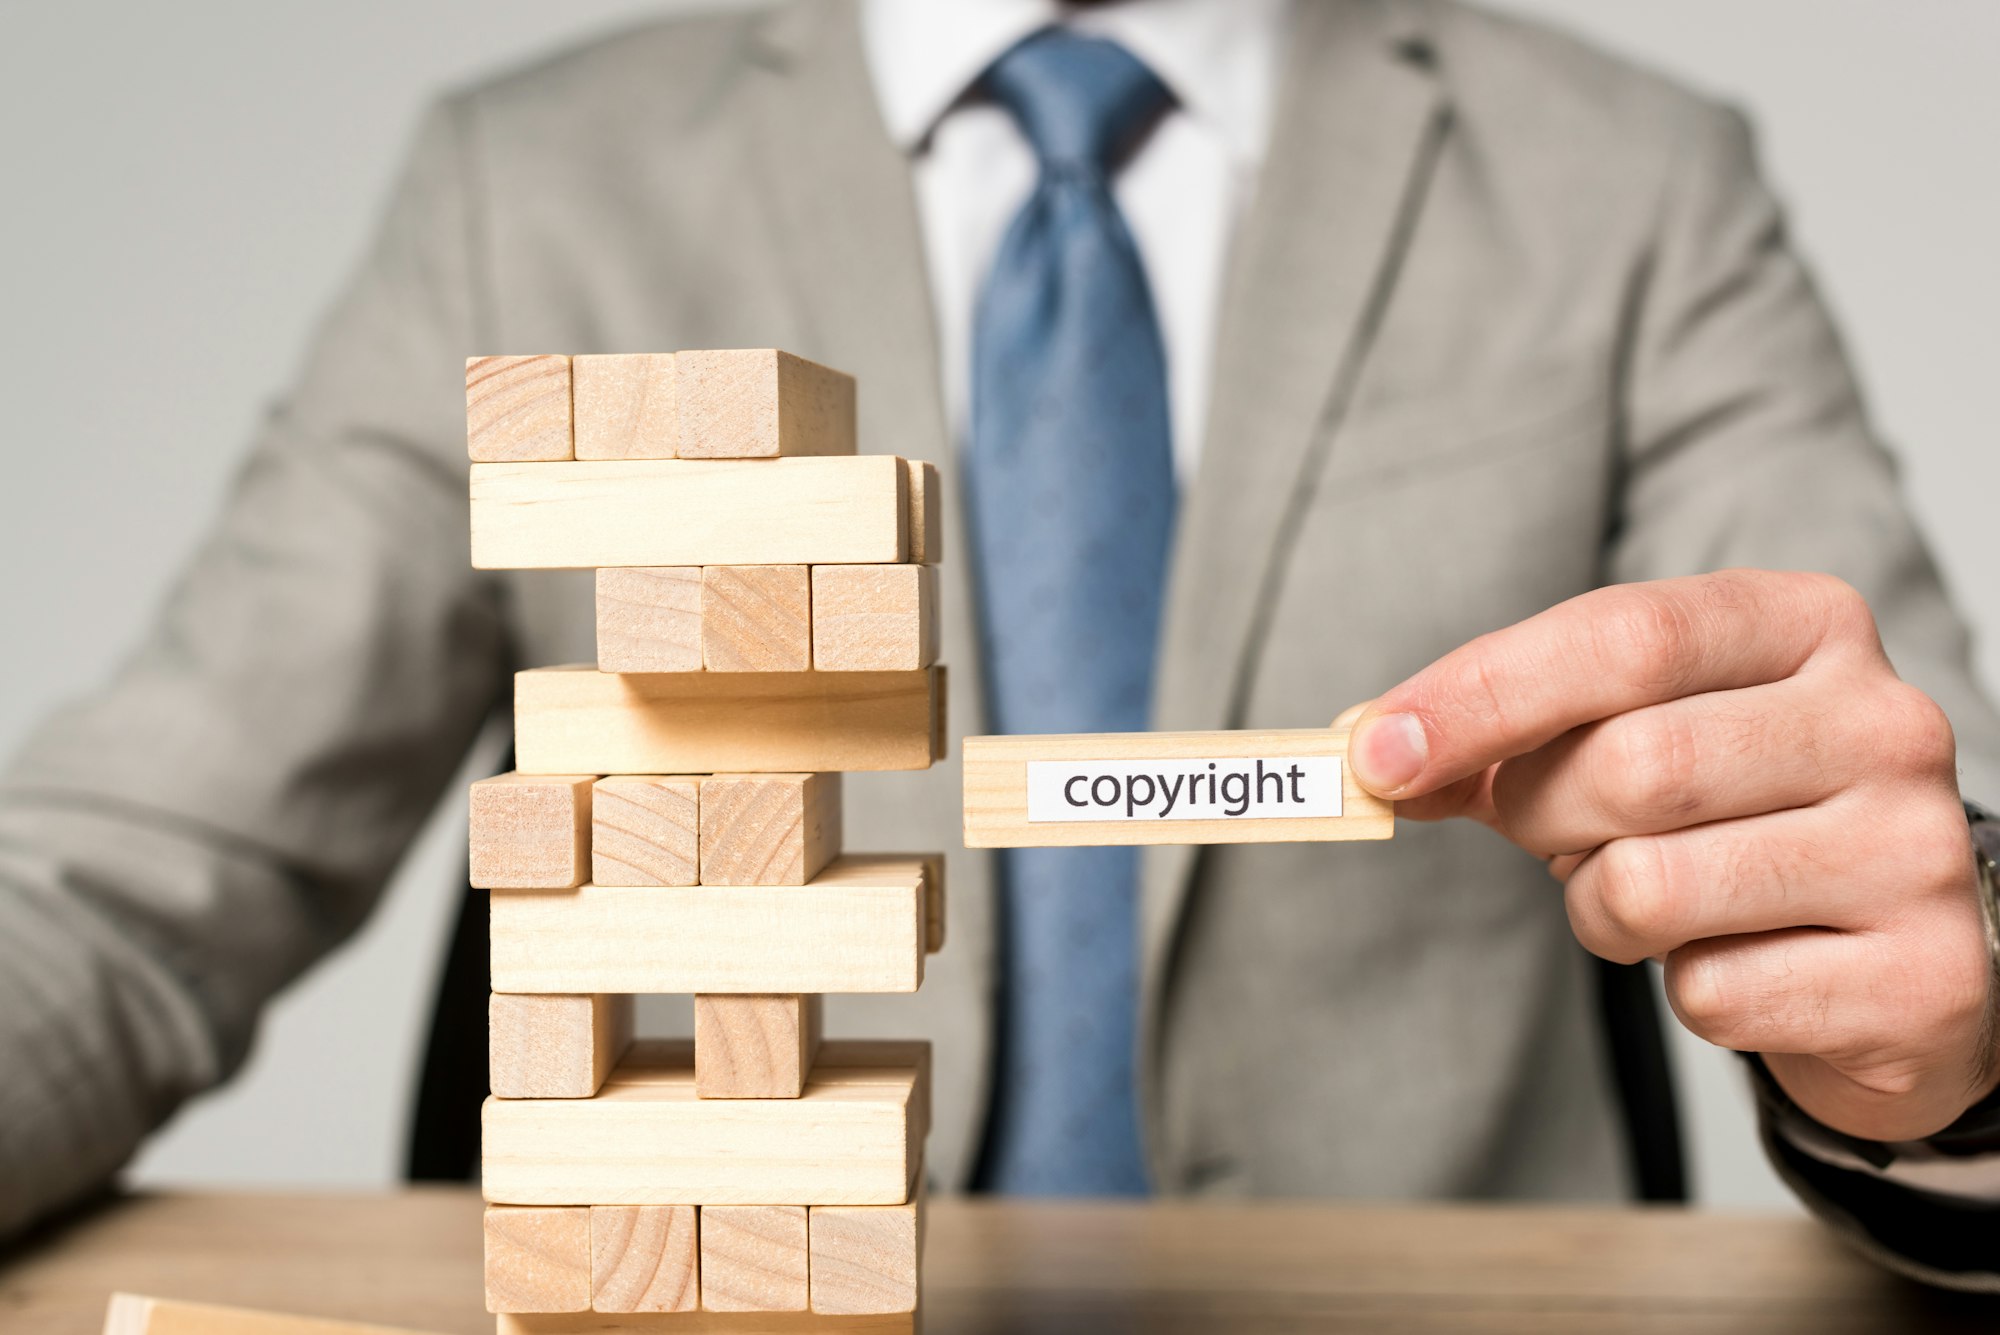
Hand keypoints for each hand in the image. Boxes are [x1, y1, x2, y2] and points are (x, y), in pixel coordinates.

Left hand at [1345, 570, 1997, 1141]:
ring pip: (1653, 886)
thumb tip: (1373, 747)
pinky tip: (1743, 960)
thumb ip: (1506, 731)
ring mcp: (1913, 852)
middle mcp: (1882, 722)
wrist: (1890, 951)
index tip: (1376, 750)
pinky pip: (1711, 993)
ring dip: (1605, 909)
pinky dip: (1685, 989)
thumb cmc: (1733, 820)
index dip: (1483, 695)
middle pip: (1630, 766)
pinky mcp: (1920, 978)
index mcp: (1805, 626)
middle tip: (1561, 839)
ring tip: (1660, 898)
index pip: (1625, 636)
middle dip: (1546, 818)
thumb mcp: (1625, 736)